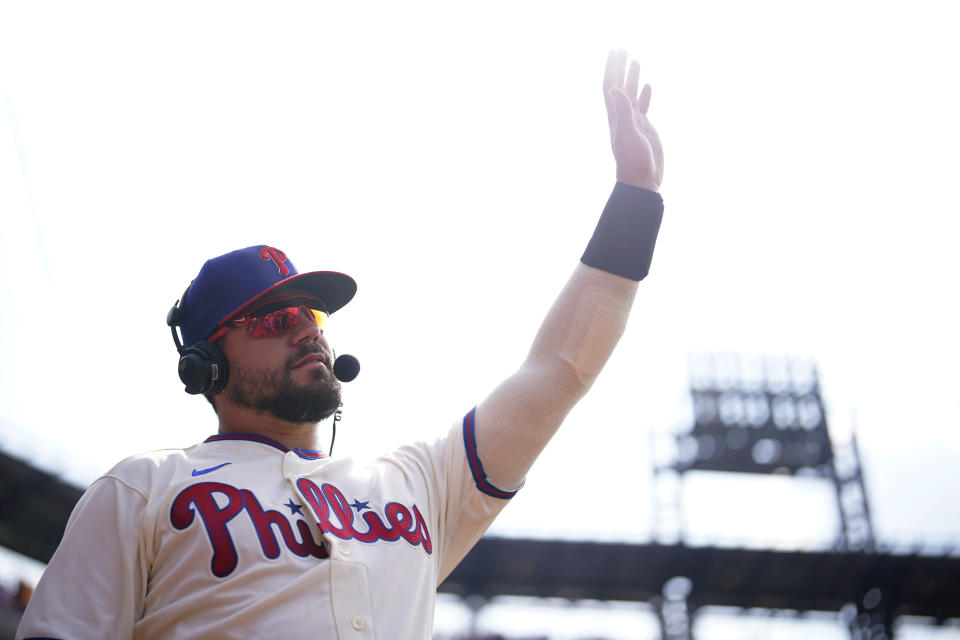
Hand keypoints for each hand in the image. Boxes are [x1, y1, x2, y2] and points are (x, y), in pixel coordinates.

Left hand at [603, 50, 663, 191]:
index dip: (612, 68)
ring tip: (635, 60)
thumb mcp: (628, 133)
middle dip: (619, 67)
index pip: (611, 86)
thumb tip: (614, 88)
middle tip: (622, 49)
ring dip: (632, 77)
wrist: (641, 180)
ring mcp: (633, 122)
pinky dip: (644, 95)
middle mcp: (622, 116)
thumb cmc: (633, 160)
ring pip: (631, 94)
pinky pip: (642, 107)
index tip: (615, 51)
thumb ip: (623, 111)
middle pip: (619, 85)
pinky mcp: (644, 129)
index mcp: (615, 115)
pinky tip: (646, 86)